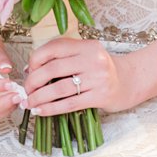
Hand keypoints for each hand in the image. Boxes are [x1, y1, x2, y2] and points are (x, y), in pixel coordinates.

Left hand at [23, 38, 138, 115]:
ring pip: (59, 88)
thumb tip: (29, 70)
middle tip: (26, 90)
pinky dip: (52, 108)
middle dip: (34, 81)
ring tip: (29, 103)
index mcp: (86, 45)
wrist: (130, 82)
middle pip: (53, 68)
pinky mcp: (100, 96)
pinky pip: (70, 104)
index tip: (28, 70)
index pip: (54, 47)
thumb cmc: (101, 69)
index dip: (36, 59)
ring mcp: (98, 78)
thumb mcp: (85, 56)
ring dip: (39, 97)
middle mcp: (93, 59)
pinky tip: (41, 111)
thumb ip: (62, 58)